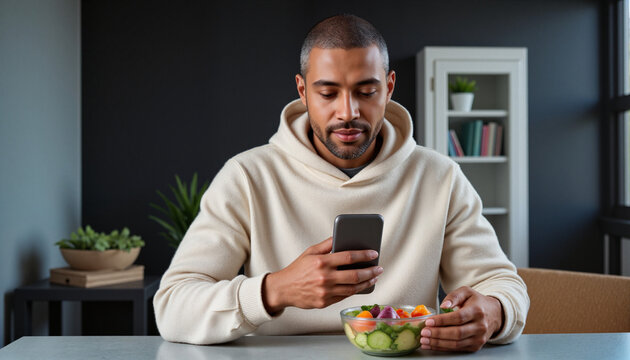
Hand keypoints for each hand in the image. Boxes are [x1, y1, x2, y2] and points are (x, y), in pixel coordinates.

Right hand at [262, 237, 382, 313]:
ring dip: (367, 283)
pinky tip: (361, 285)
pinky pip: (344, 296)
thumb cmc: (297, 269)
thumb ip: (327, 244)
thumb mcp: (310, 252)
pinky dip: (355, 290)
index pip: (348, 257)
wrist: (283, 289)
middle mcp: (324, 277)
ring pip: (352, 288)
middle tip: (379, 268)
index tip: (374, 253)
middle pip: (354, 275)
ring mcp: (325, 292)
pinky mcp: (325, 302)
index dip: (364, 255)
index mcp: (321, 262)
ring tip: (374, 277)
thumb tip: (341, 236)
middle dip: (370, 271)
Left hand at [420, 286, 503, 351]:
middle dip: (438, 334)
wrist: (494, 314)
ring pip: (456, 343)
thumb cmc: (477, 302)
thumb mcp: (466, 292)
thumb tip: (443, 306)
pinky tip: (432, 344)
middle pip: (457, 333)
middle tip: (424, 332)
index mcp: (477, 311)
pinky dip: (443, 347)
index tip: (428, 321)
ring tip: (424, 340)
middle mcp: (480, 326)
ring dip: (438, 343)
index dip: (442, 320)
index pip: (458, 317)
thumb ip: (453, 296)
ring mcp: (479, 338)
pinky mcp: (475, 346)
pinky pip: (457, 348)